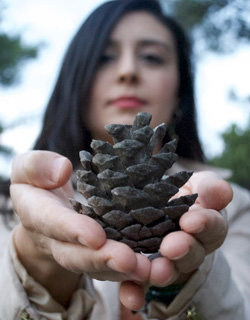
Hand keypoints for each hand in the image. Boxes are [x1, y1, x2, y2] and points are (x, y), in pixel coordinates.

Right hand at [10, 151, 149, 306]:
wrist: (44, 205)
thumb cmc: (37, 181)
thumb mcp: (27, 167)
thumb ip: (37, 166)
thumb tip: (63, 171)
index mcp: (37, 213)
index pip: (52, 222)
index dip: (72, 231)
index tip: (95, 236)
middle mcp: (56, 240)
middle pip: (76, 255)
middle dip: (102, 259)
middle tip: (128, 261)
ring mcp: (76, 249)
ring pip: (97, 266)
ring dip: (121, 270)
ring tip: (147, 270)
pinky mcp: (96, 251)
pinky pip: (110, 265)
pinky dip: (129, 270)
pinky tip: (152, 267)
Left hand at [119, 171, 232, 310]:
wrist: (154, 202)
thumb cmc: (181, 192)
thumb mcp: (197, 185)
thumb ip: (209, 188)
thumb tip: (224, 190)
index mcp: (206, 226)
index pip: (211, 226)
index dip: (204, 224)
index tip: (190, 221)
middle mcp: (190, 248)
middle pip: (192, 254)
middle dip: (183, 250)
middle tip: (171, 247)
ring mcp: (168, 262)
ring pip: (168, 270)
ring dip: (162, 272)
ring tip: (154, 270)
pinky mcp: (144, 270)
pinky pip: (140, 283)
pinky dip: (136, 292)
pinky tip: (130, 295)